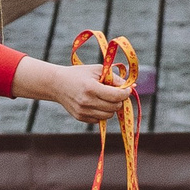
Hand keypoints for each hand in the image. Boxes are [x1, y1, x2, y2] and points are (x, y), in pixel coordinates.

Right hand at [14, 57, 133, 122]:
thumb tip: (133, 86)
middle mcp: (87, 102)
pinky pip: (100, 119)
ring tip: (106, 97)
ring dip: (112, 107)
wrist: (57, 84)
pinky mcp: (81, 118)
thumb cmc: (79, 74)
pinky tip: (97, 103)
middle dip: (119, 100)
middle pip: (114, 107)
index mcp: (91, 88)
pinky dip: (102, 112)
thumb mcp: (97, 70)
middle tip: (116, 93)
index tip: (128, 89)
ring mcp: (83, 112)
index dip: (126, 92)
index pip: (116, 96)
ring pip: (109, 115)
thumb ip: (114, 78)